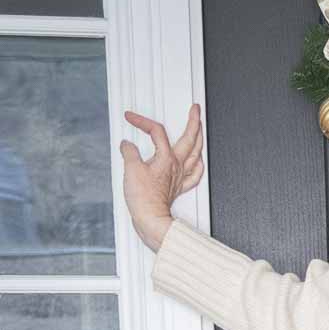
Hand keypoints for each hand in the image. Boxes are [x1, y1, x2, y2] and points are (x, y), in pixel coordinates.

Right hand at [119, 101, 204, 251]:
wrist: (151, 220)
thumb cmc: (144, 200)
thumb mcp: (131, 170)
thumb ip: (129, 152)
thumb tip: (127, 145)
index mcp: (167, 158)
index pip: (157, 132)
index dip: (143, 121)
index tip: (131, 118)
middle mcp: (177, 166)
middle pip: (190, 138)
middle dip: (193, 121)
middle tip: (195, 110)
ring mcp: (180, 177)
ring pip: (195, 154)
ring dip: (198, 139)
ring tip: (200, 130)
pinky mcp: (178, 188)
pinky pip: (193, 174)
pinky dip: (197, 165)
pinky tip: (197, 161)